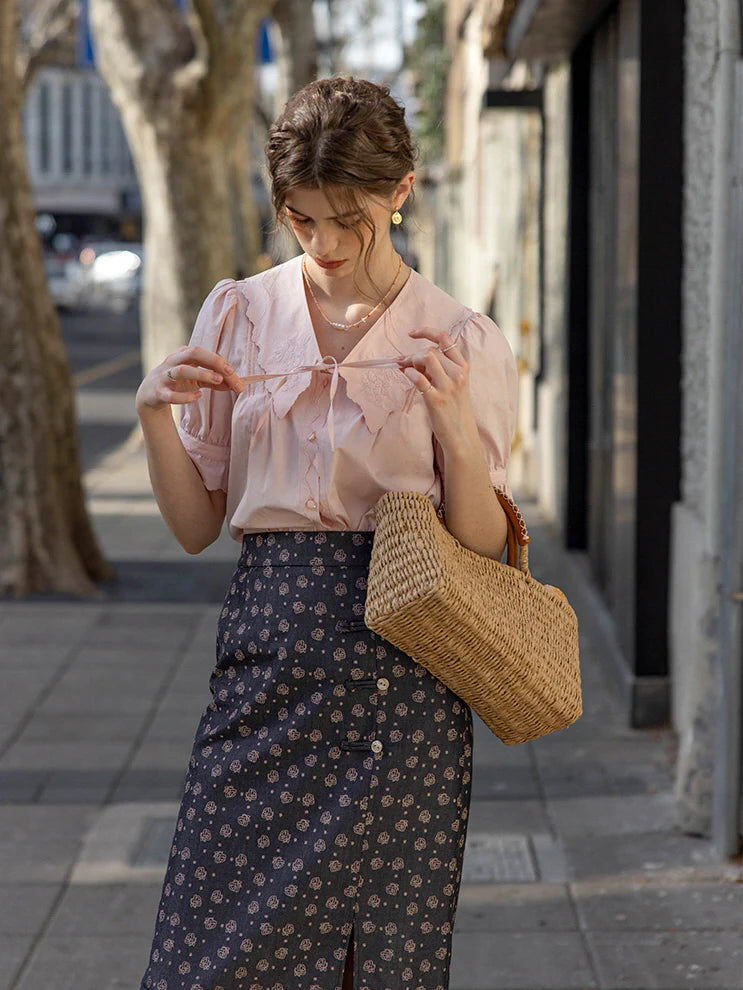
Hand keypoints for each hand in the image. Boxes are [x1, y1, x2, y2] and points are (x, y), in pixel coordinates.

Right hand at [135, 344, 243, 412]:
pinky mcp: (158, 393)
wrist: (149, 396)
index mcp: (183, 356)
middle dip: (212, 360)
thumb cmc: (177, 384)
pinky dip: (185, 396)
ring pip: (181, 371)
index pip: (202, 352)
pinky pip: (171, 395)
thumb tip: (236, 384)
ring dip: (201, 374)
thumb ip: (214, 381)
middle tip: (228, 372)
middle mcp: (173, 362)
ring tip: (217, 380)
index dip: (219, 361)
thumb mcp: (196, 380)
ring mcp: (164, 377)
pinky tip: (198, 396)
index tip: (233, 372)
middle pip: (192, 352)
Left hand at [396, 327, 476, 449]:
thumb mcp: (453, 385)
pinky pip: (419, 378)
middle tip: (404, 363)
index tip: (412, 334)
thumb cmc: (454, 409)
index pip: (446, 338)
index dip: (426, 332)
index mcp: (463, 367)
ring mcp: (448, 387)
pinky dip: (410, 373)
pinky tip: (406, 375)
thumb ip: (438, 369)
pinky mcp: (437, 400)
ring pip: (427, 358)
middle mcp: (458, 374)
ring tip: (407, 370)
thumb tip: (411, 359)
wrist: (461, 435)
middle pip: (431, 350)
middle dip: (414, 354)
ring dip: (412, 361)